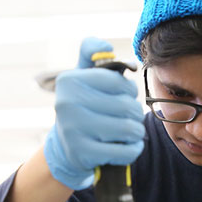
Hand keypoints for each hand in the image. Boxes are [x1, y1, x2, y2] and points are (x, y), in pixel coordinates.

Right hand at [44, 37, 144, 189]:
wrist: (65, 147)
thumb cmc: (82, 105)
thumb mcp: (82, 75)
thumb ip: (92, 53)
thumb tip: (106, 47)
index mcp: (69, 80)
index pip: (120, 82)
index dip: (128, 90)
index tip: (122, 95)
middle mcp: (67, 104)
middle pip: (127, 106)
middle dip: (135, 113)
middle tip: (127, 116)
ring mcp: (73, 131)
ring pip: (130, 129)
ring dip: (136, 131)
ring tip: (127, 131)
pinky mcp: (83, 154)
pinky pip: (127, 151)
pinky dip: (133, 149)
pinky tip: (125, 145)